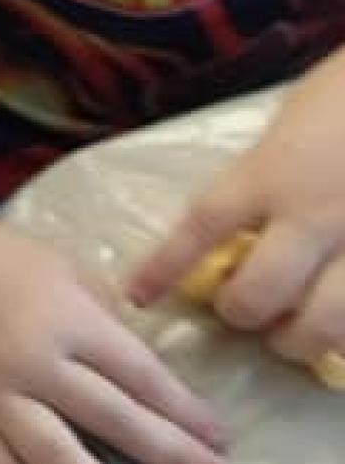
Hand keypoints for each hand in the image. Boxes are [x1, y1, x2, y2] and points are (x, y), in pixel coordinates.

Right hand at [0, 217, 227, 463]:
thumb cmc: (9, 261)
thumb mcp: (73, 274)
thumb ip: (111, 326)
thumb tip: (155, 387)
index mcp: (67, 319)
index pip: (138, 376)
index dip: (183, 413)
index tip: (218, 443)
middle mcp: (31, 362)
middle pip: (110, 422)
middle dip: (168, 458)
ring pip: (56, 463)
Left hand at [128, 55, 344, 380]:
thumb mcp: (294, 122)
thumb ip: (267, 171)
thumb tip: (243, 218)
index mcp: (273, 171)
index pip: (202, 227)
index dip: (165, 267)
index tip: (140, 295)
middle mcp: (314, 215)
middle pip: (257, 294)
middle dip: (241, 313)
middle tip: (242, 308)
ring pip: (322, 326)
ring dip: (300, 341)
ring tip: (296, 335)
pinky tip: (342, 327)